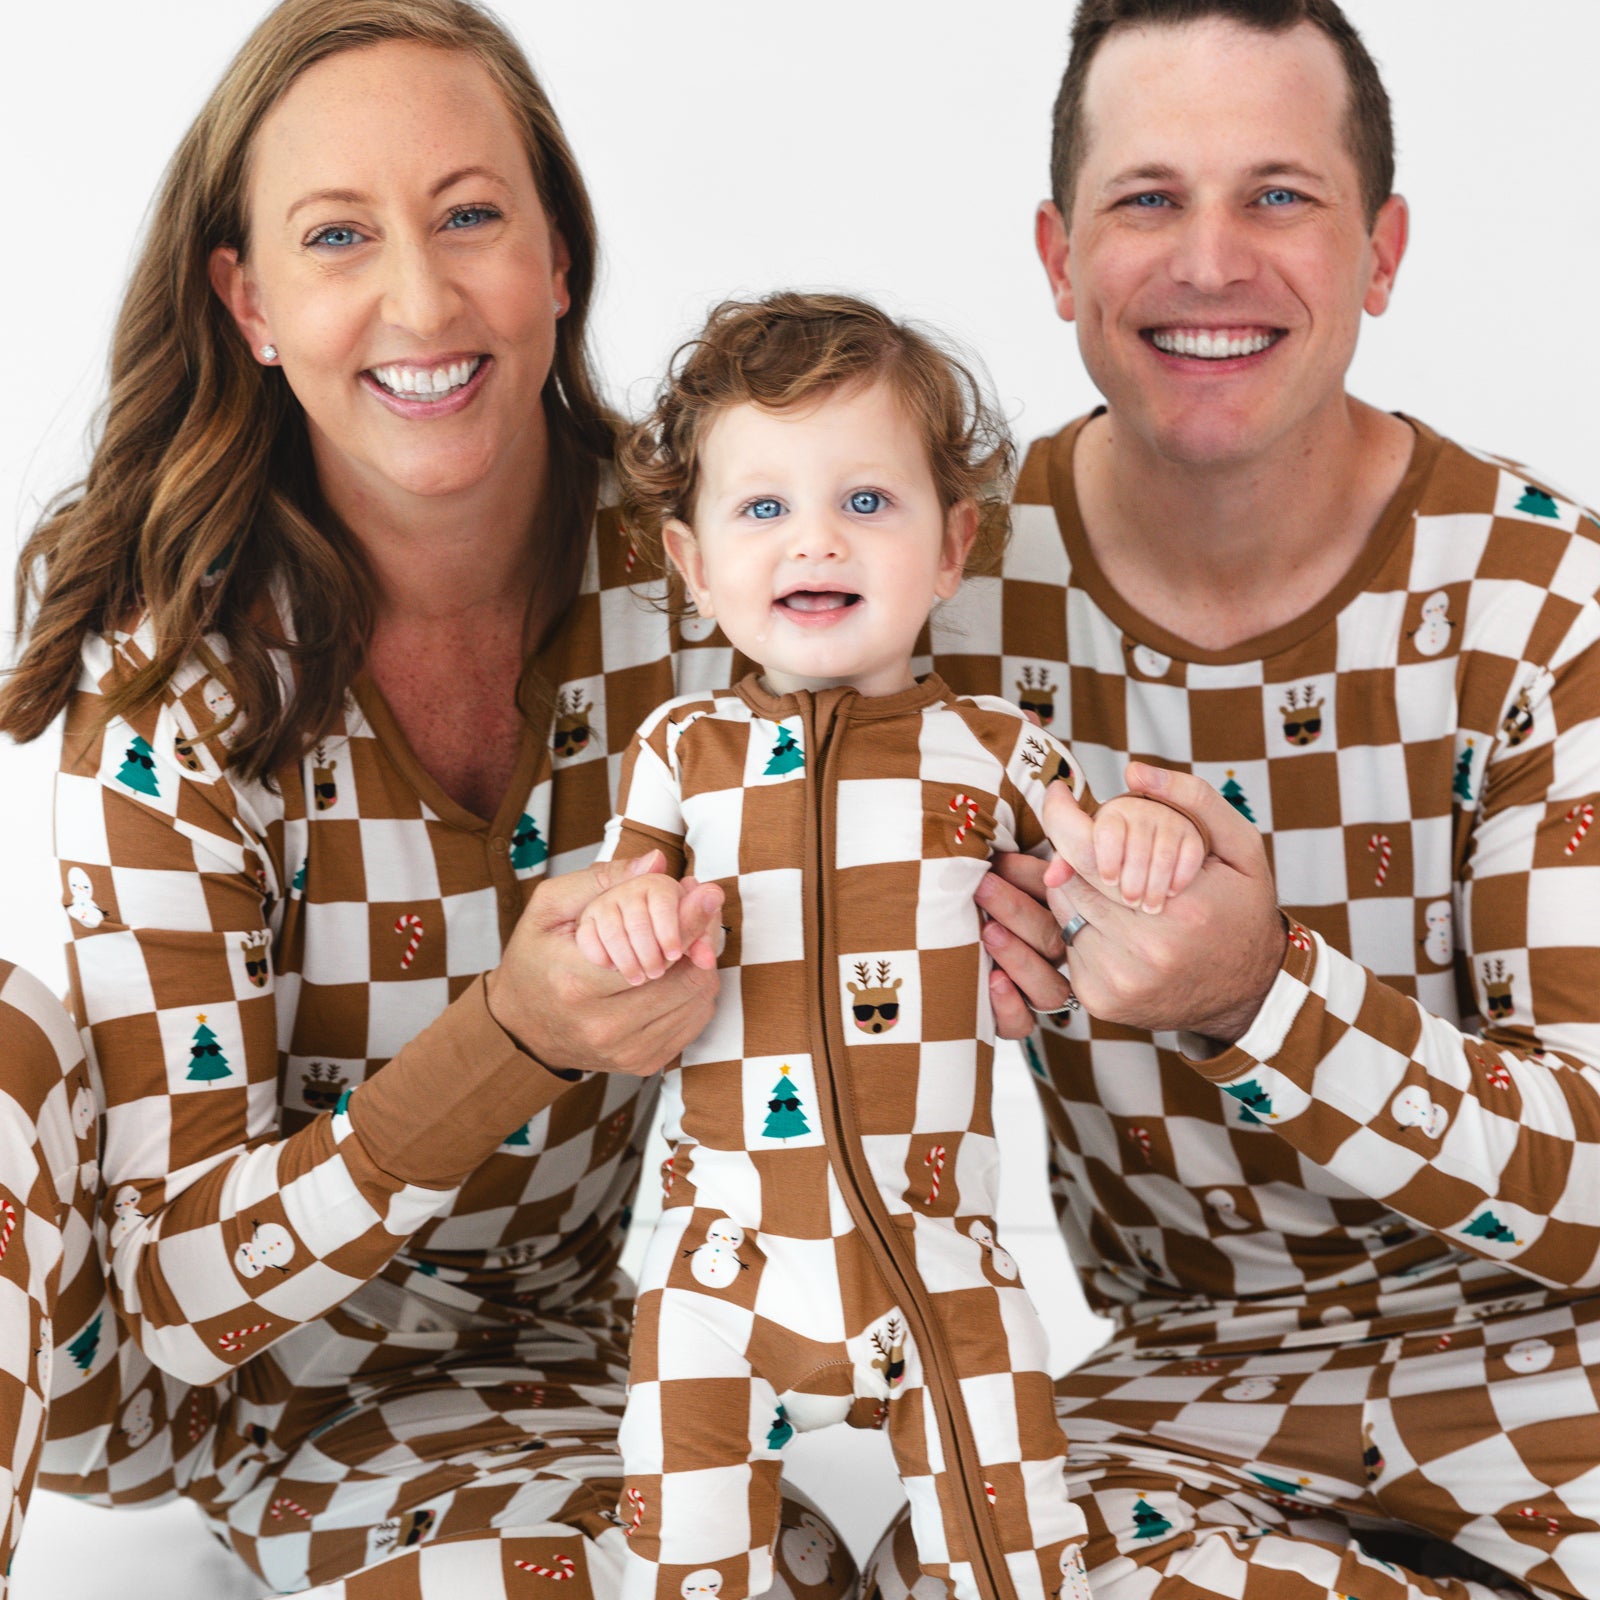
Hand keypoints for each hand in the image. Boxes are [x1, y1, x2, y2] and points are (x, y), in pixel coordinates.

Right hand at [486, 852, 724, 1076]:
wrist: (522, 1027)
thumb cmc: (536, 960)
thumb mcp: (550, 909)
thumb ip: (603, 880)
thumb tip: (656, 862)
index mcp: (578, 984)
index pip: (658, 953)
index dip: (689, 920)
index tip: (707, 893)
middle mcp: (605, 1026)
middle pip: (687, 979)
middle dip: (700, 940)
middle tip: (700, 914)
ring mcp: (627, 1051)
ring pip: (697, 1001)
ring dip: (700, 966)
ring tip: (687, 942)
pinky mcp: (643, 1063)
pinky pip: (693, 1022)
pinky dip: (694, 993)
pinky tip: (677, 974)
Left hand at [975, 856, 1075, 1038]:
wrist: (961, 960)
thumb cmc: (988, 898)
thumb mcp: (1008, 878)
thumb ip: (1016, 866)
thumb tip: (998, 846)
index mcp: (1060, 916)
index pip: (1059, 897)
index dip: (1030, 878)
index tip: (998, 860)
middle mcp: (1056, 956)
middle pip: (1052, 939)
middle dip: (1015, 909)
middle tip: (983, 884)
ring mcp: (1039, 989)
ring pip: (1047, 988)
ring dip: (1019, 958)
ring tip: (989, 933)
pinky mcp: (1016, 1019)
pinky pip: (1022, 1024)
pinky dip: (1008, 1006)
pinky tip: (993, 981)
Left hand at [1042, 764, 1286, 1043]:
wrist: (1250, 991)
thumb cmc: (1242, 909)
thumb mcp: (1239, 846)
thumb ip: (1192, 799)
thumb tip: (1132, 770)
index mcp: (1183, 906)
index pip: (1090, 851)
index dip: (1063, 817)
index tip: (1058, 793)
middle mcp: (1148, 949)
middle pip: (1070, 880)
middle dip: (1075, 855)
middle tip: (1093, 845)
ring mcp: (1121, 979)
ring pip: (1064, 912)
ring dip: (1078, 891)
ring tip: (1112, 887)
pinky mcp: (1102, 999)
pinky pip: (1068, 947)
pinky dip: (1082, 928)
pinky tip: (1114, 925)